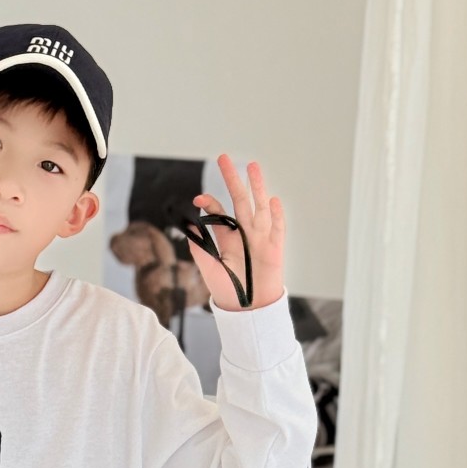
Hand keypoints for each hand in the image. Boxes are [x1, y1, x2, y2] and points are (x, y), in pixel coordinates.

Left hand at [186, 153, 285, 311]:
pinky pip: (277, 228)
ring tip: (252, 166)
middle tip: (224, 158)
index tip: (198, 198)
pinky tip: (272, 200)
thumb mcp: (210, 269)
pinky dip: (276, 214)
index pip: (219, 213)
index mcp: (228, 238)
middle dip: (232, 179)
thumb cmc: (228, 291)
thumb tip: (189, 228)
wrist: (248, 309)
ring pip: (259, 207)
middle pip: (239, 200)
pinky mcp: (274, 247)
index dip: (209, 203)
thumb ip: (200, 249)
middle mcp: (245, 233)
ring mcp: (261, 238)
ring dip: (257, 187)